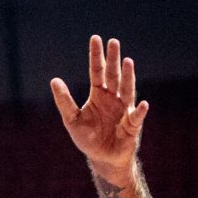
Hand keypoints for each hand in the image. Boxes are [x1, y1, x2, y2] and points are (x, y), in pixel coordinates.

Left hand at [51, 36, 149, 176]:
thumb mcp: (72, 120)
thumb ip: (64, 101)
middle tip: (113, 41)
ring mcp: (124, 110)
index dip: (96, 56)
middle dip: (113, 59)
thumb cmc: (88, 138)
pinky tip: (143, 104)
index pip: (97, 71)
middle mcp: (113, 98)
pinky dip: (140, 112)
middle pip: (113, 75)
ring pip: (127, 90)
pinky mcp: (132, 126)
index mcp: (99, 94)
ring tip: (128, 62)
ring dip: (128, 76)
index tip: (96, 39)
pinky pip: (136, 118)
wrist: (103, 158)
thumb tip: (54, 80)